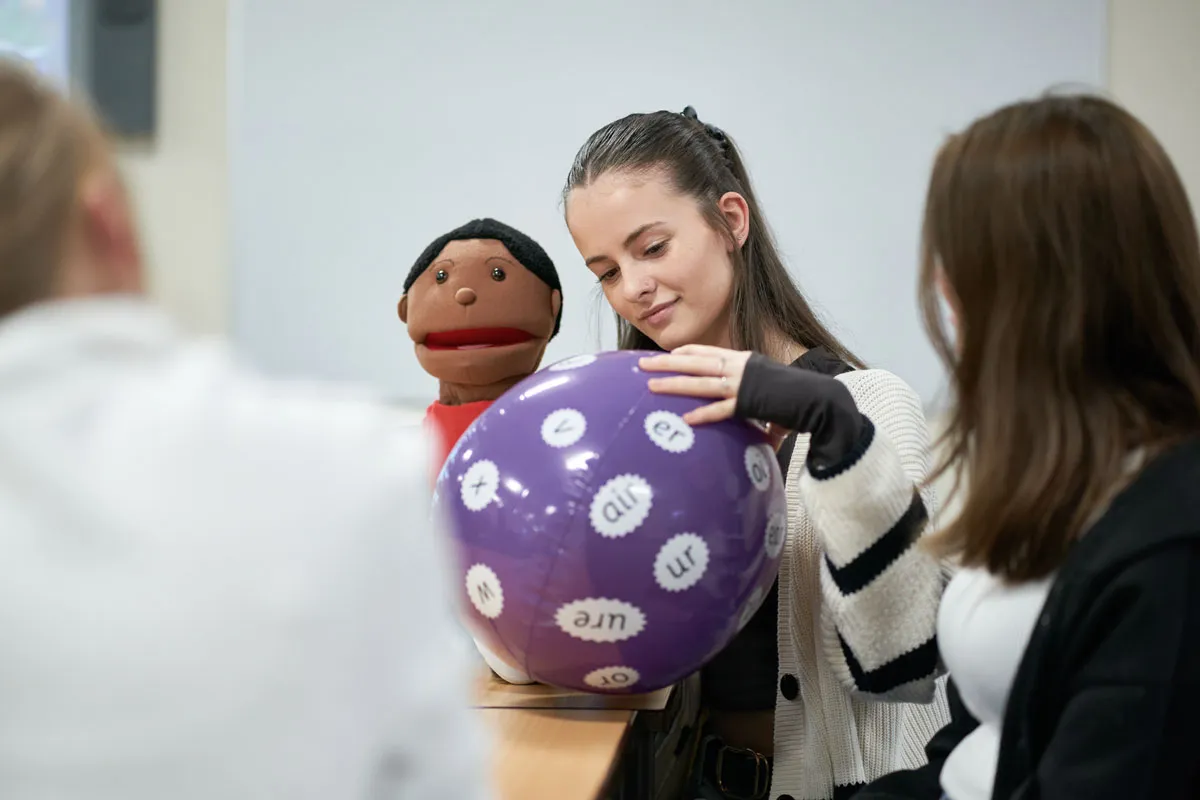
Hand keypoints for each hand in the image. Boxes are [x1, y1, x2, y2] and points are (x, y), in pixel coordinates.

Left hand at [639, 345, 789, 447]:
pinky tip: (686, 419)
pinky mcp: (749, 404)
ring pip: (701, 382)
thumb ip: (753, 397)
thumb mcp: (769, 386)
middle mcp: (739, 367)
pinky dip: (703, 414)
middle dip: (666, 363)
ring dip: (674, 384)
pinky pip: (721, 410)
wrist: (818, 397)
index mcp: (743, 359)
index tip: (667, 354)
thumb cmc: (796, 395)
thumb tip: (745, 411)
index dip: (685, 352)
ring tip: (651, 386)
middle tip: (642, 364)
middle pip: (695, 362)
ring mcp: (742, 384)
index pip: (708, 351)